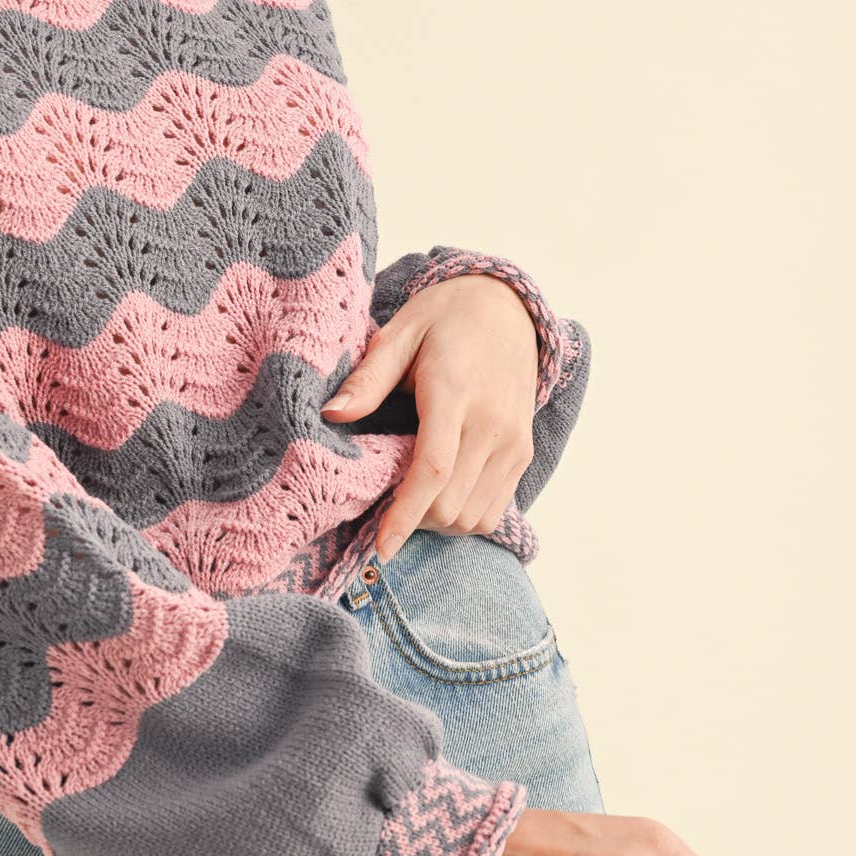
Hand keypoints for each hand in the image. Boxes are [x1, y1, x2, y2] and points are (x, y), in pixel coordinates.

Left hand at [320, 274, 539, 552]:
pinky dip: (463, 516)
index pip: (432, 469)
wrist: (507, 307)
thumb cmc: (444, 318)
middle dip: (412, 520)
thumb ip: (368, 378)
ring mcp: (513, 442)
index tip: (380, 547)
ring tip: (411, 497)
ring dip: (437, 522)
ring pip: (473, 517)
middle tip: (383, 501)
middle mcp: (491, 423)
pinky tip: (440, 493)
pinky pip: (494, 509)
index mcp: (454, 392)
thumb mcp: (399, 332)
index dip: (405, 515)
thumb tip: (332, 414)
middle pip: (450, 504)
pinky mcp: (523, 452)